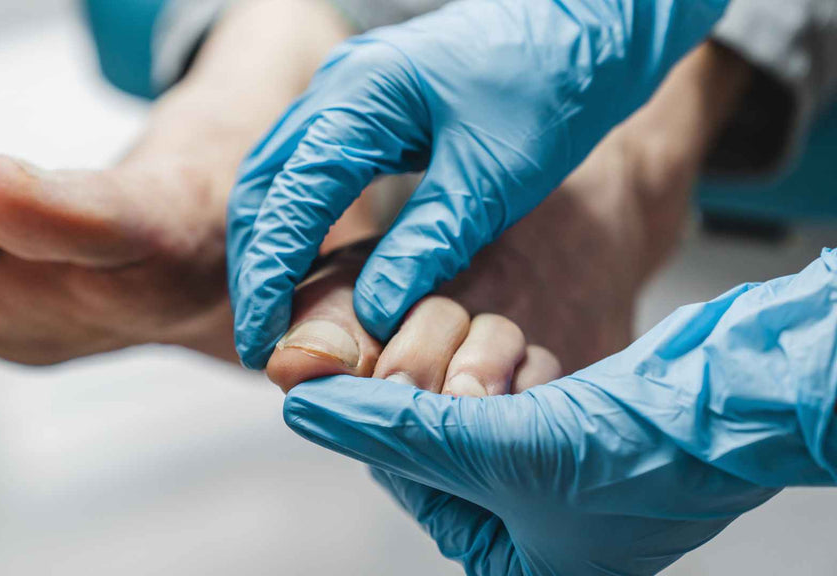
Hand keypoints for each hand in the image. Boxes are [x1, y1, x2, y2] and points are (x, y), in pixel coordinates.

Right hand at [227, 0, 729, 367]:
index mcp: (362, 96)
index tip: (262, 340)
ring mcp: (346, 93)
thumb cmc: (549, 89)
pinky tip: (311, 268)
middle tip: (261, 339)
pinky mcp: (364, 109)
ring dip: (271, 247)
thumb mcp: (493, 177)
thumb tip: (373, 313)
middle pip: (264, 186)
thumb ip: (428, 242)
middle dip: (256, 266)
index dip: (269, 275)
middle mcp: (337, 88)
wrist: (586, 28)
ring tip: (277, 314)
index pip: (290, 196)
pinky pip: (309, 170)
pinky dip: (299, 223)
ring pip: (278, 178)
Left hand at [283, 250, 836, 574]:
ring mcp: (546, 471)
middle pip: (434, 438)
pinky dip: (522, 362)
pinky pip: (509, 379)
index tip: (371, 374)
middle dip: (452, 395)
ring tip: (533, 382)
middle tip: (479, 381)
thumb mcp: (502, 450)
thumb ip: (396, 428)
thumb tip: (308, 408)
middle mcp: (525, 526)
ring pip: (468, 398)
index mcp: (510, 566)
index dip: (393, 425)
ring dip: (492, 370)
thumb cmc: (646, 455)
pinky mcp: (568, 422)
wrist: (741, 400)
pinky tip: (554, 372)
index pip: (406, 482)